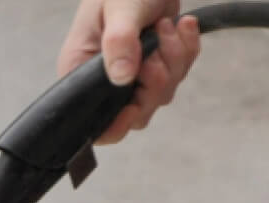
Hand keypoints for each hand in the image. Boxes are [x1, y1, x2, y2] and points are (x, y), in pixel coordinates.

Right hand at [56, 0, 202, 143]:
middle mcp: (105, 81)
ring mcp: (132, 77)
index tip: (135, 104)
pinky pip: (178, 75)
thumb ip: (119, 39)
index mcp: (81, 71)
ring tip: (165, 24)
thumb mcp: (119, 6)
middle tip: (156, 40)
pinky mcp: (155, 67)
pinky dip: (186, 50)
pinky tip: (181, 25)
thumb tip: (122, 77)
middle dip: (156, 80)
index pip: (96, 123)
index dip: (117, 124)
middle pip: (137, 113)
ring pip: (161, 94)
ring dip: (173, 58)